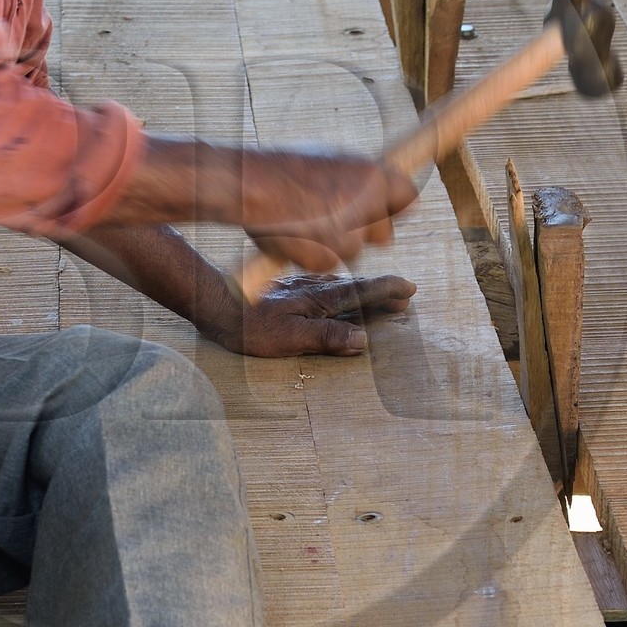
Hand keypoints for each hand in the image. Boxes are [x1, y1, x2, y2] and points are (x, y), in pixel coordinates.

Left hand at [219, 270, 416, 356]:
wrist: (217, 305)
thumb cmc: (251, 327)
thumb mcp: (290, 338)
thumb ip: (327, 337)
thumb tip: (363, 341)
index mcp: (320, 300)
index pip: (362, 292)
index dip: (387, 291)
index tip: (409, 290)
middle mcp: (313, 289)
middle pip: (356, 287)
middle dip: (383, 290)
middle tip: (406, 295)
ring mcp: (300, 287)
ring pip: (341, 285)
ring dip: (363, 290)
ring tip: (380, 295)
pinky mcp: (287, 289)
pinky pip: (324, 285)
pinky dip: (340, 288)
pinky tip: (336, 290)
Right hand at [242, 150, 416, 273]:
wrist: (251, 186)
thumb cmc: (284, 168)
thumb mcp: (331, 159)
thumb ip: (357, 178)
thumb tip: (373, 190)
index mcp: (374, 175)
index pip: (408, 197)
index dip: (394, 206)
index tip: (383, 209)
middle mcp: (368, 206)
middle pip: (384, 233)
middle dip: (365, 231)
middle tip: (336, 220)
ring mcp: (349, 236)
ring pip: (353, 250)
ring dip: (334, 243)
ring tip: (303, 221)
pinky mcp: (328, 259)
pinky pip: (327, 263)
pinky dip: (313, 255)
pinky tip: (294, 235)